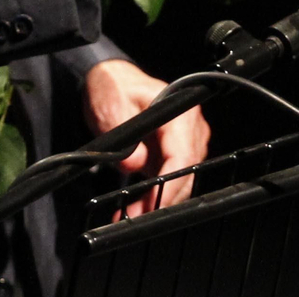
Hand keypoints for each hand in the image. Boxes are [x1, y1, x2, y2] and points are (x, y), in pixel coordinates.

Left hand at [82, 59, 210, 216]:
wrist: (114, 80)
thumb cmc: (114, 87)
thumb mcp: (110, 104)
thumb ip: (122, 132)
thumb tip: (134, 164)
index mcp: (178, 110)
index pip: (182, 155)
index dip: (171, 184)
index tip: (155, 206)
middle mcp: (189, 126)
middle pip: (185, 171)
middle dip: (162, 198)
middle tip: (136, 217)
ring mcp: (185, 139)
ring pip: (181, 178)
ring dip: (159, 200)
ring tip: (131, 214)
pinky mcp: (175, 151)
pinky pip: (171, 177)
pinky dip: (156, 193)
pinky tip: (137, 206)